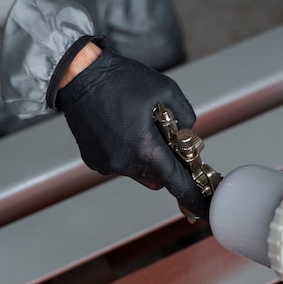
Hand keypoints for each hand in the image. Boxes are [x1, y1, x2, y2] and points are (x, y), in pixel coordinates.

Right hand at [54, 39, 208, 218]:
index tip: (204, 207)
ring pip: (139, 171)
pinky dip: (126, 152)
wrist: (78, 75)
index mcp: (144, 149)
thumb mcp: (165, 90)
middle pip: (158, 177)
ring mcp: (106, 164)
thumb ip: (185, 115)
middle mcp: (124, 163)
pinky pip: (120, 164)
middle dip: (166, 163)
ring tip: (138, 126)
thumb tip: (188, 131)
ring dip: (145, 156)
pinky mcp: (94, 161)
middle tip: (166, 138)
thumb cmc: (118, 80)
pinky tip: (121, 128)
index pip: (176, 182)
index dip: (193, 196)